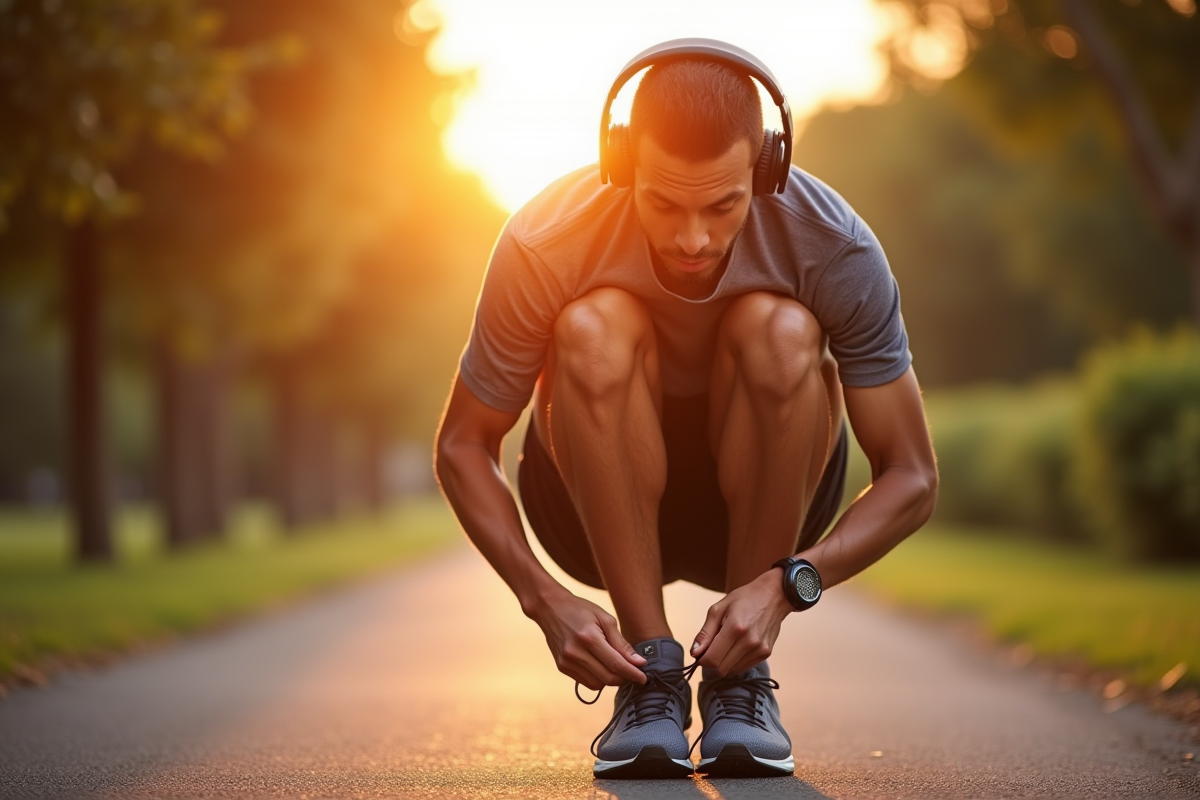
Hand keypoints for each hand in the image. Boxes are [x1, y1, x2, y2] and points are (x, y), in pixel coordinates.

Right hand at [527, 589, 646, 689]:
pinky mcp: (562, 667)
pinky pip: (586, 682)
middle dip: (624, 678)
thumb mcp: (605, 619)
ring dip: (611, 679)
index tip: (644, 678)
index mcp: (589, 637)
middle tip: (633, 671)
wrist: (550, 608)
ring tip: (615, 665)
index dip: (633, 674)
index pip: (616, 664)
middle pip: (608, 678)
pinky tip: (600, 666)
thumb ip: (621, 643)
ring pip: (598, 684)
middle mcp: (575, 653)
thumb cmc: (581, 610)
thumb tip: (639, 662)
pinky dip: (598, 679)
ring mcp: (567, 662)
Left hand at [690, 568, 792, 675]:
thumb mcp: (719, 608)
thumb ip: (705, 632)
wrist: (774, 595)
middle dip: (711, 662)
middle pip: (721, 669)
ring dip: (724, 662)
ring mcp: (759, 649)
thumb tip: (694, 653)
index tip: (699, 653)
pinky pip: (743, 666)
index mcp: (735, 628)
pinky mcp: (766, 653)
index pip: (712, 659)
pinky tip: (737, 646)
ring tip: (727, 643)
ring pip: (732, 670)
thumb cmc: (745, 598)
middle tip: (711, 649)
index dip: (701, 660)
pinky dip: (735, 661)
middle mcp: (749, 641)